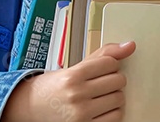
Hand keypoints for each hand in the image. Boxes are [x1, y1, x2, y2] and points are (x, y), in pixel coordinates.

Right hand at [2, 41, 135, 121]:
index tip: (103, 69)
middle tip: (101, 83)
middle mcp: (76, 95)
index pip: (110, 63)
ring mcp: (81, 114)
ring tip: (100, 97)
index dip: (110, 65)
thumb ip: (102, 56)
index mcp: (72, 76)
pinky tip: (101, 109)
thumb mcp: (74, 68)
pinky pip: (115, 117)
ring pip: (119, 99)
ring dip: (114, 97)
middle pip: (118, 81)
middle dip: (113, 80)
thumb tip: (129, 45)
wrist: (30, 109)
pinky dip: (112, 112)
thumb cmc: (52, 88)